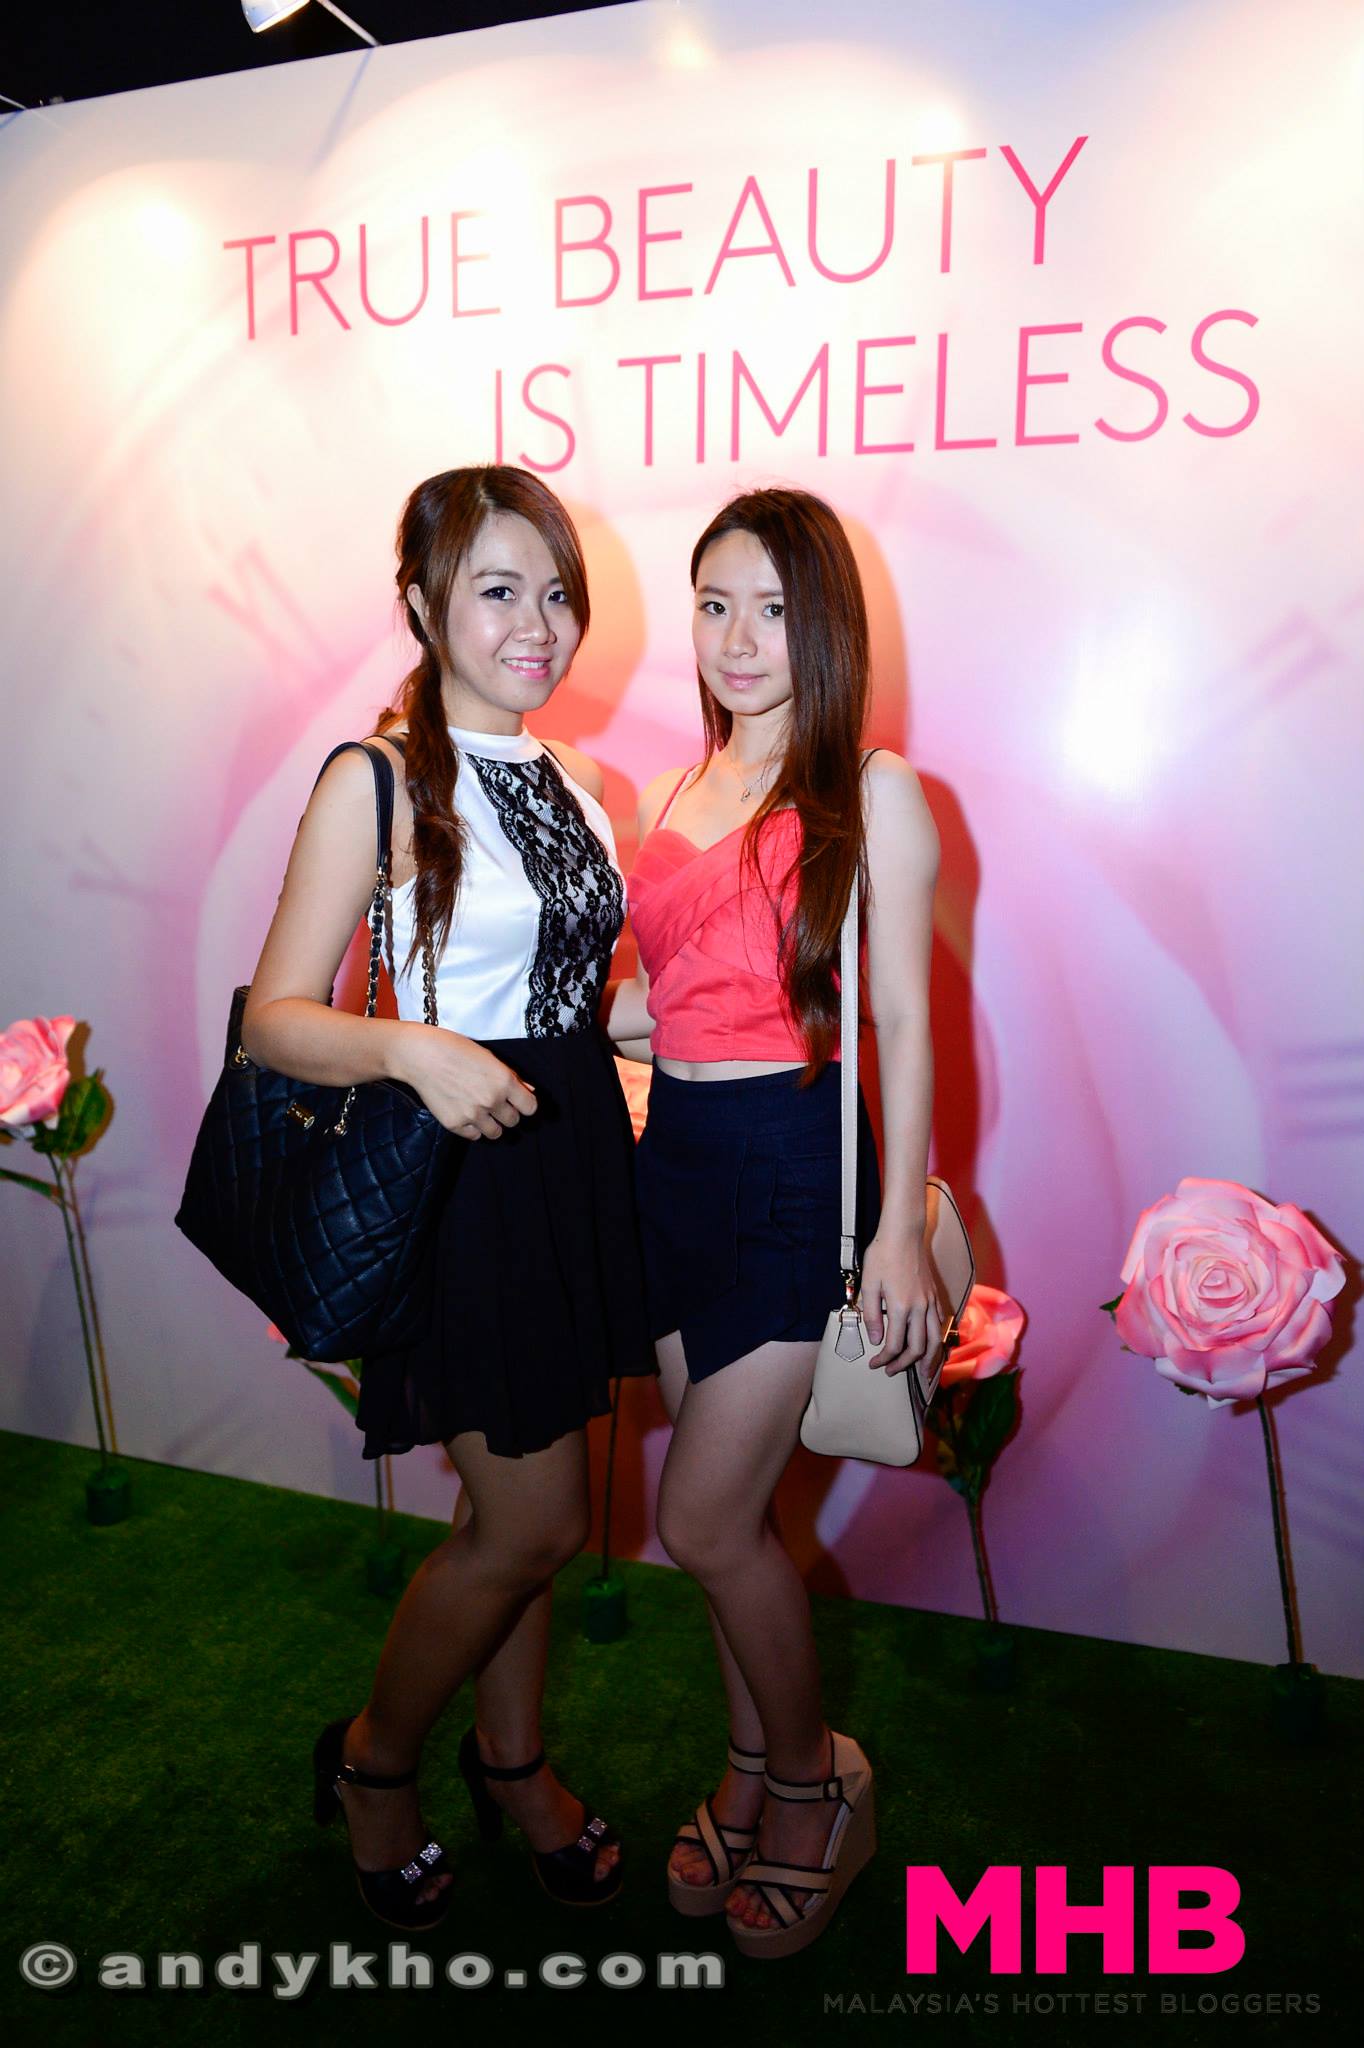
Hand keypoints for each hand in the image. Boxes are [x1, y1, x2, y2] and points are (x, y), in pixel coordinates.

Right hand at [394, 1025, 537, 1140]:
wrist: (420, 1055)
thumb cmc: (454, 1049)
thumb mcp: (488, 1057)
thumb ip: (511, 1076)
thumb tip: (529, 1090)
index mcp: (503, 1081)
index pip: (530, 1107)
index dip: (525, 1105)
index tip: (519, 1103)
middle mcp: (491, 1100)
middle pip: (513, 1121)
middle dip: (507, 1113)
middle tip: (495, 1104)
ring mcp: (473, 1114)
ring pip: (496, 1133)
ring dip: (492, 1124)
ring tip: (481, 1111)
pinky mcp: (455, 1124)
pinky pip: (474, 1136)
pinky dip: (473, 1128)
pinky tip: (466, 1113)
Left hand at [860, 1226, 941, 1377]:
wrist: (903, 1233)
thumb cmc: (882, 1255)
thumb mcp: (869, 1284)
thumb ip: (872, 1315)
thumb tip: (875, 1339)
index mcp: (900, 1307)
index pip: (895, 1345)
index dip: (884, 1359)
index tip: (874, 1364)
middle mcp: (920, 1308)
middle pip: (917, 1348)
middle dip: (904, 1365)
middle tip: (891, 1372)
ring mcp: (930, 1302)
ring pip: (935, 1340)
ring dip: (930, 1360)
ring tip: (924, 1374)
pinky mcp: (935, 1295)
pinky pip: (941, 1324)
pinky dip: (938, 1340)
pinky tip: (934, 1346)